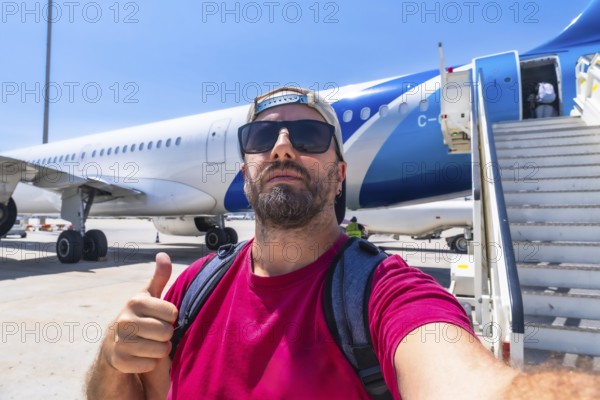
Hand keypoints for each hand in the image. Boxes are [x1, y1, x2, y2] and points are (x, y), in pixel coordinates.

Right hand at [102, 252, 177, 373]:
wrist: (113, 345)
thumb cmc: (139, 317)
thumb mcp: (149, 296)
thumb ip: (159, 277)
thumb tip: (163, 254)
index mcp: (135, 302)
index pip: (172, 313)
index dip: (171, 318)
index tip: (161, 318)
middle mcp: (124, 320)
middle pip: (166, 332)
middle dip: (166, 335)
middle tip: (156, 333)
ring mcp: (120, 341)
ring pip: (160, 350)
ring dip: (160, 350)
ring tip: (150, 344)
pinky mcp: (119, 361)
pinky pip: (150, 364)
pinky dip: (150, 363)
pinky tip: (142, 356)